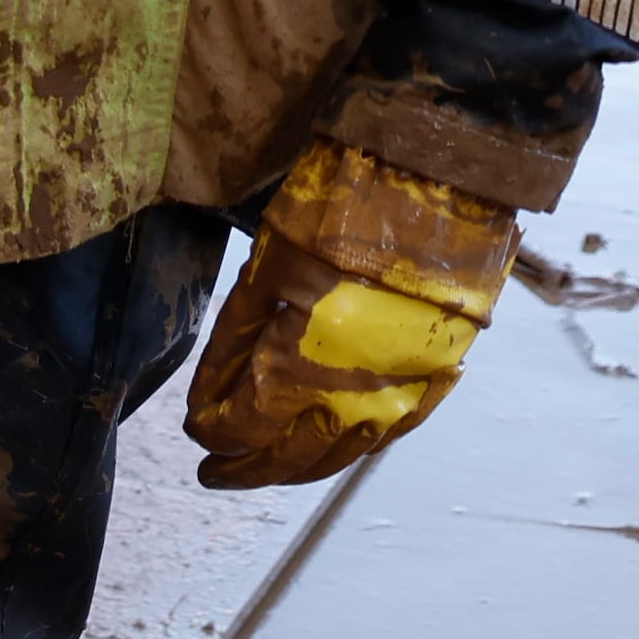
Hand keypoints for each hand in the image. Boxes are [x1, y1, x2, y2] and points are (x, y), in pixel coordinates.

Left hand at [187, 141, 517, 490]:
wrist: (440, 166)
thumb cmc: (340, 205)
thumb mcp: (263, 271)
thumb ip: (231, 347)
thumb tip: (207, 405)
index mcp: (302, 366)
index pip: (241, 429)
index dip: (211, 433)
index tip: (197, 429)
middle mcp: (356, 393)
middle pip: (288, 456)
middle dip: (246, 467)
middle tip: (215, 472)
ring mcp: (405, 387)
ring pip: (341, 452)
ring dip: (298, 465)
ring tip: (265, 465)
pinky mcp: (442, 369)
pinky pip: (391, 430)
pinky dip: (352, 443)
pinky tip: (328, 444)